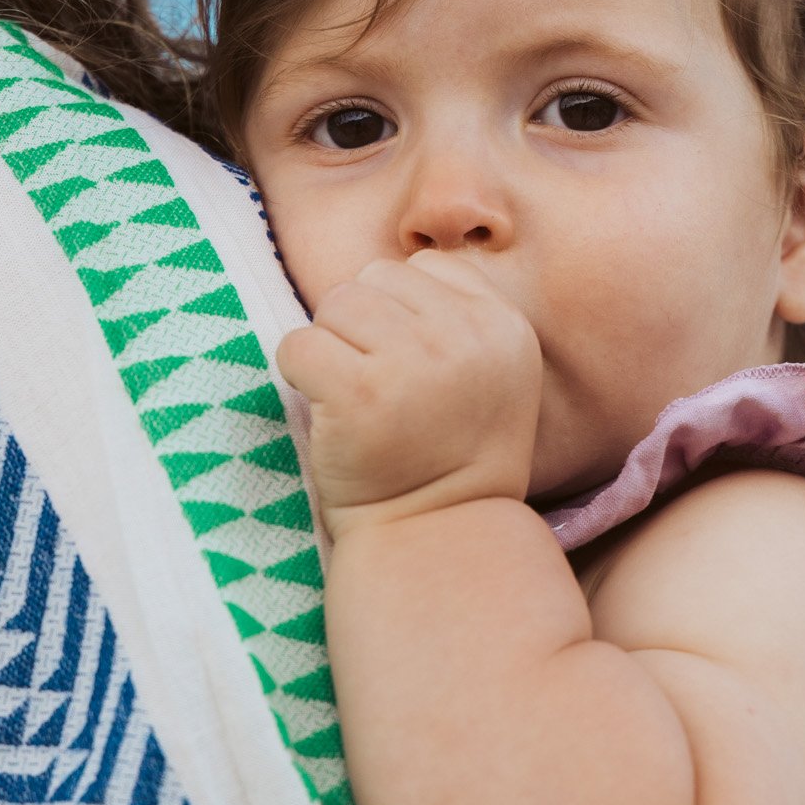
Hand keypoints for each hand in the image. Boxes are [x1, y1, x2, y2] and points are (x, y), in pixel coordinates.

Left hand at [276, 250, 541, 539]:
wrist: (436, 536)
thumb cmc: (450, 454)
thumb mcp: (489, 374)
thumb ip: (456, 316)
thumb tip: (380, 275)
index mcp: (505, 325)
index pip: (425, 267)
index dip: (401, 313)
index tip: (409, 368)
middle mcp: (468, 336)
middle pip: (374, 278)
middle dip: (361, 326)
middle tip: (379, 388)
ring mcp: (415, 363)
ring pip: (335, 303)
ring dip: (330, 347)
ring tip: (356, 399)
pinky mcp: (361, 394)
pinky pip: (299, 344)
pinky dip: (299, 375)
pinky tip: (331, 414)